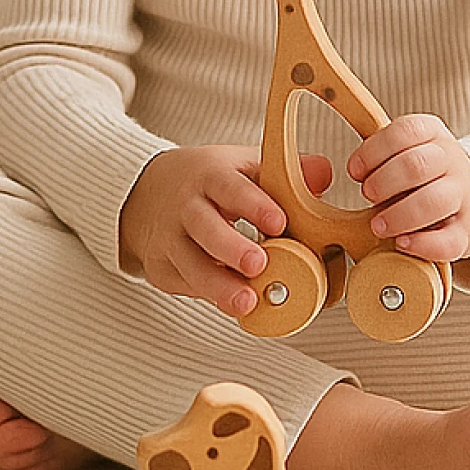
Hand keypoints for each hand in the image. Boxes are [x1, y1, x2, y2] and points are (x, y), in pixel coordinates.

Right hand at [119, 145, 333, 316]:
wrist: (145, 191)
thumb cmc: (209, 182)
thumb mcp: (242, 165)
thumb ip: (283, 172)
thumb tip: (323, 175)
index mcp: (210, 176)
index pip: (230, 186)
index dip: (253, 204)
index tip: (278, 222)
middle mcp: (185, 206)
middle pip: (204, 226)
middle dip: (230, 247)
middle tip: (258, 264)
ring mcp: (169, 238)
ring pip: (190, 263)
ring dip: (217, 284)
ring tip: (246, 302)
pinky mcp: (160, 266)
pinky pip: (182, 284)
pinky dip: (205, 295)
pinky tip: (230, 304)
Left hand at [346, 113, 469, 262]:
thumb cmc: (423, 176)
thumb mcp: (404, 151)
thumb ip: (377, 154)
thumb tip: (331, 169)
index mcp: (433, 134)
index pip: (404, 131)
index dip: (372, 151)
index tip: (354, 171)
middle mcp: (452, 162)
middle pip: (417, 165)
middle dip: (383, 182)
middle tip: (367, 195)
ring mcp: (464, 197)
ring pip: (435, 201)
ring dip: (399, 215)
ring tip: (377, 225)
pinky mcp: (467, 233)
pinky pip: (449, 241)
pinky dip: (421, 244)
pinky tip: (401, 243)